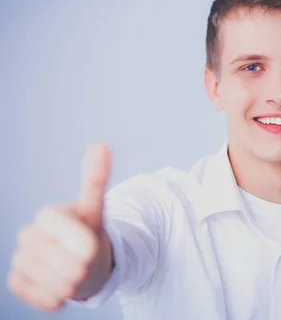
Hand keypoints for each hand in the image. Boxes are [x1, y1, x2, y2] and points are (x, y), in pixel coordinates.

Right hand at [7, 144, 113, 311]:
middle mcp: (28, 235)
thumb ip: (96, 179)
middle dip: (82, 268)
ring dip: (72, 284)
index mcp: (47, 215)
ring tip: (74, 272)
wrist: (82, 261)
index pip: (71, 238)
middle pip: (66, 265)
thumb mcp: (96, 208)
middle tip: (83, 261)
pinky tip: (60, 287)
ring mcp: (20, 259)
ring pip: (55, 283)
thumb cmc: (90, 233)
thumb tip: (100, 144)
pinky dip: (56, 298)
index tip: (92, 248)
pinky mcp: (17, 282)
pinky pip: (41, 298)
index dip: (85, 247)